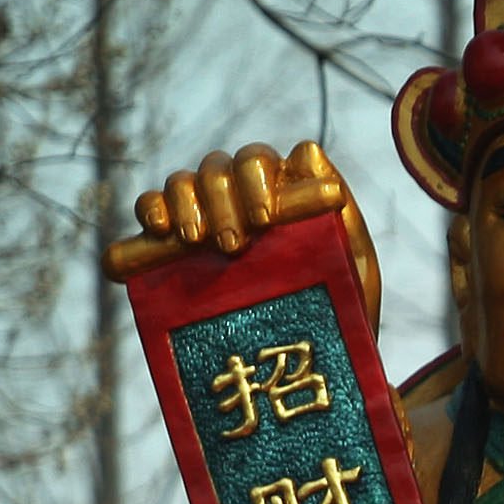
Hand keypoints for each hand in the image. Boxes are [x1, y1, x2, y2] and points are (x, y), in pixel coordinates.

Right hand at [102, 140, 380, 329]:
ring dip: (185, 204)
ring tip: (194, 241)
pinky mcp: (178, 237)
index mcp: (282, 188)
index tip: (263, 220)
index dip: (255, 179)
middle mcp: (241, 192)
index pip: (257, 160)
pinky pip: (152, 205)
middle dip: (222, 202)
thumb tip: (308, 151)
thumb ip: (342, 210)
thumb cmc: (340, 302)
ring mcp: (208, 212)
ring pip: (184, 182)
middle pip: (217, 169)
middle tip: (231, 246)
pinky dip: (151, 208)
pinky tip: (158, 230)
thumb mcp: (353, 260)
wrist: (312, 352)